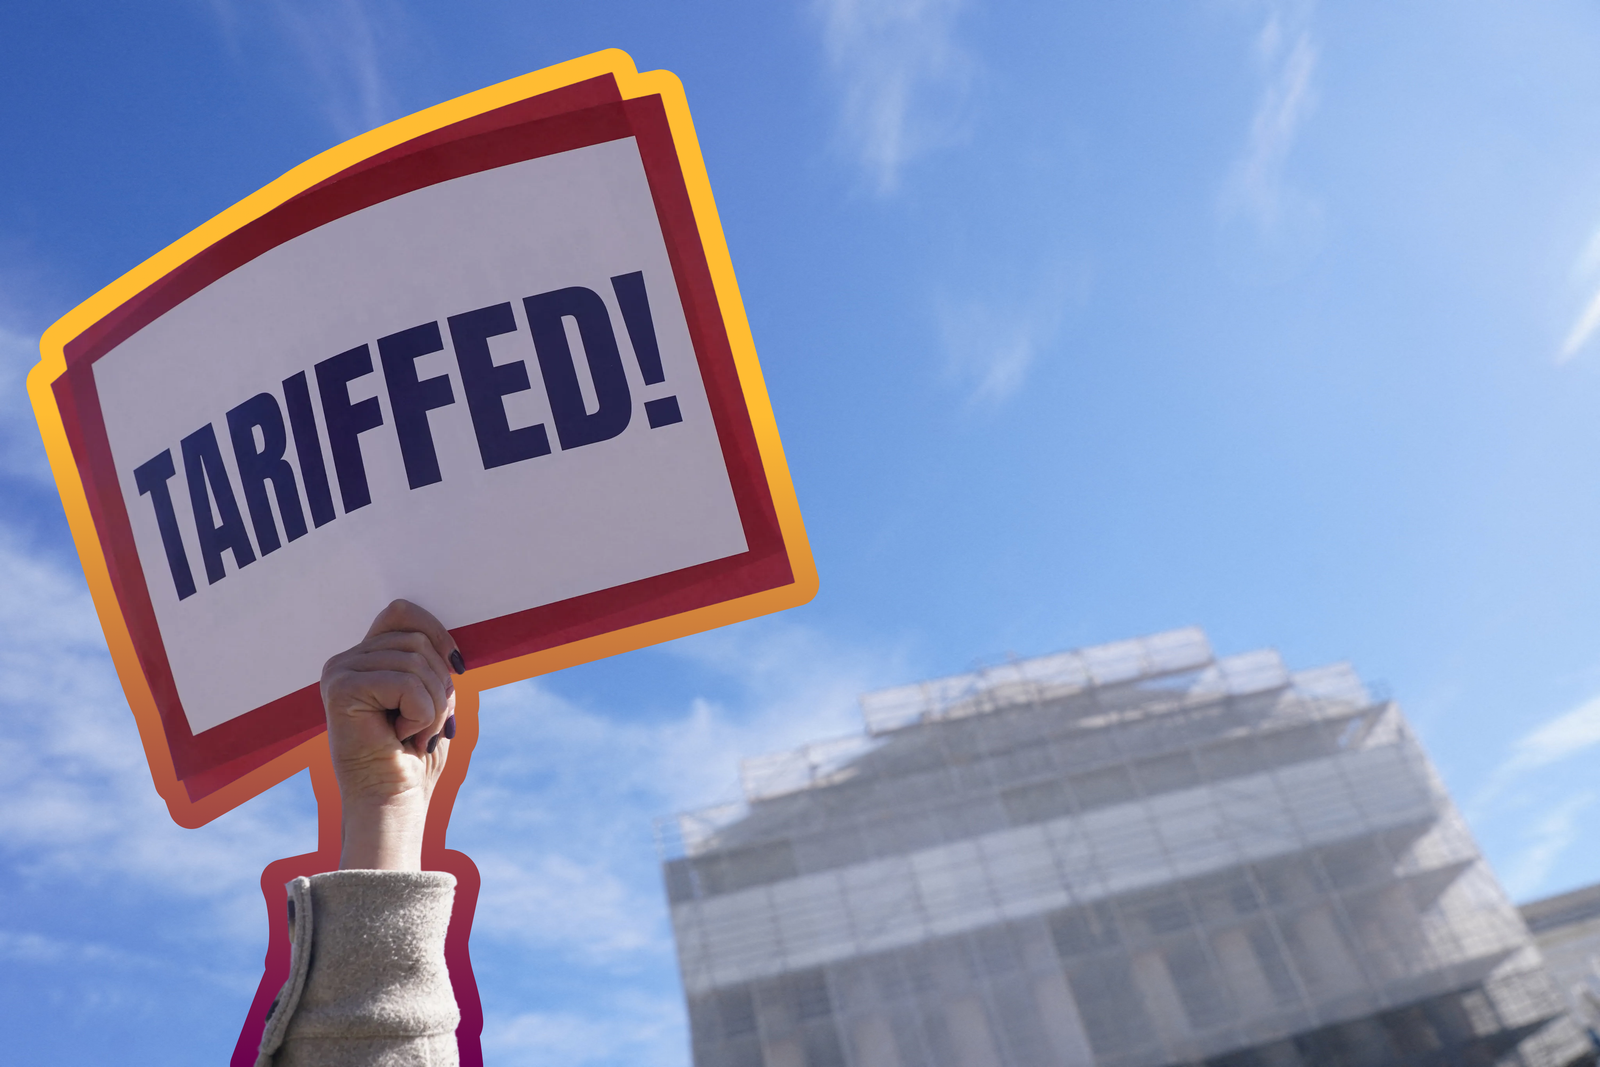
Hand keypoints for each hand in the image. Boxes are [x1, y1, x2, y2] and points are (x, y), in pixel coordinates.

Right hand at [320, 599, 464, 869]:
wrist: (392, 802)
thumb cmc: (414, 757)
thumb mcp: (432, 699)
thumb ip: (432, 665)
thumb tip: (449, 648)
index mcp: (366, 658)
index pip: (402, 613)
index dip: (437, 632)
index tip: (458, 667)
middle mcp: (346, 660)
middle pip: (417, 640)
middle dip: (439, 685)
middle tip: (427, 726)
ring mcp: (339, 673)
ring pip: (415, 661)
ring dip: (432, 706)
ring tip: (414, 734)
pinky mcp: (340, 689)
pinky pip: (404, 683)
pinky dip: (420, 714)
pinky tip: (402, 737)